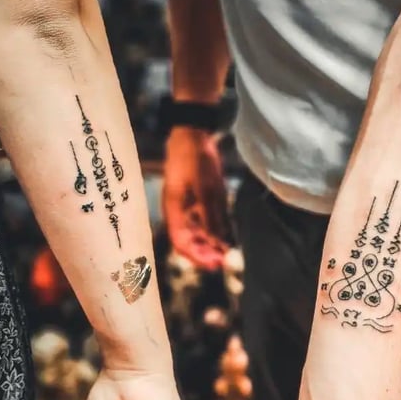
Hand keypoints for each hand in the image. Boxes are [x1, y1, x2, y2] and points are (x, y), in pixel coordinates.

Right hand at [163, 126, 228, 270]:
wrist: (193, 134)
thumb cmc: (196, 158)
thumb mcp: (207, 188)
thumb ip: (211, 216)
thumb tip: (218, 242)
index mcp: (173, 210)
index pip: (181, 243)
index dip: (197, 257)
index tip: (215, 264)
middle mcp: (178, 212)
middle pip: (189, 242)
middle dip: (205, 254)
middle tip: (225, 261)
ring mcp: (187, 206)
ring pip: (197, 235)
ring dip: (211, 246)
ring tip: (227, 253)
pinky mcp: (197, 201)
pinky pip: (205, 223)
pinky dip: (215, 233)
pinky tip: (227, 239)